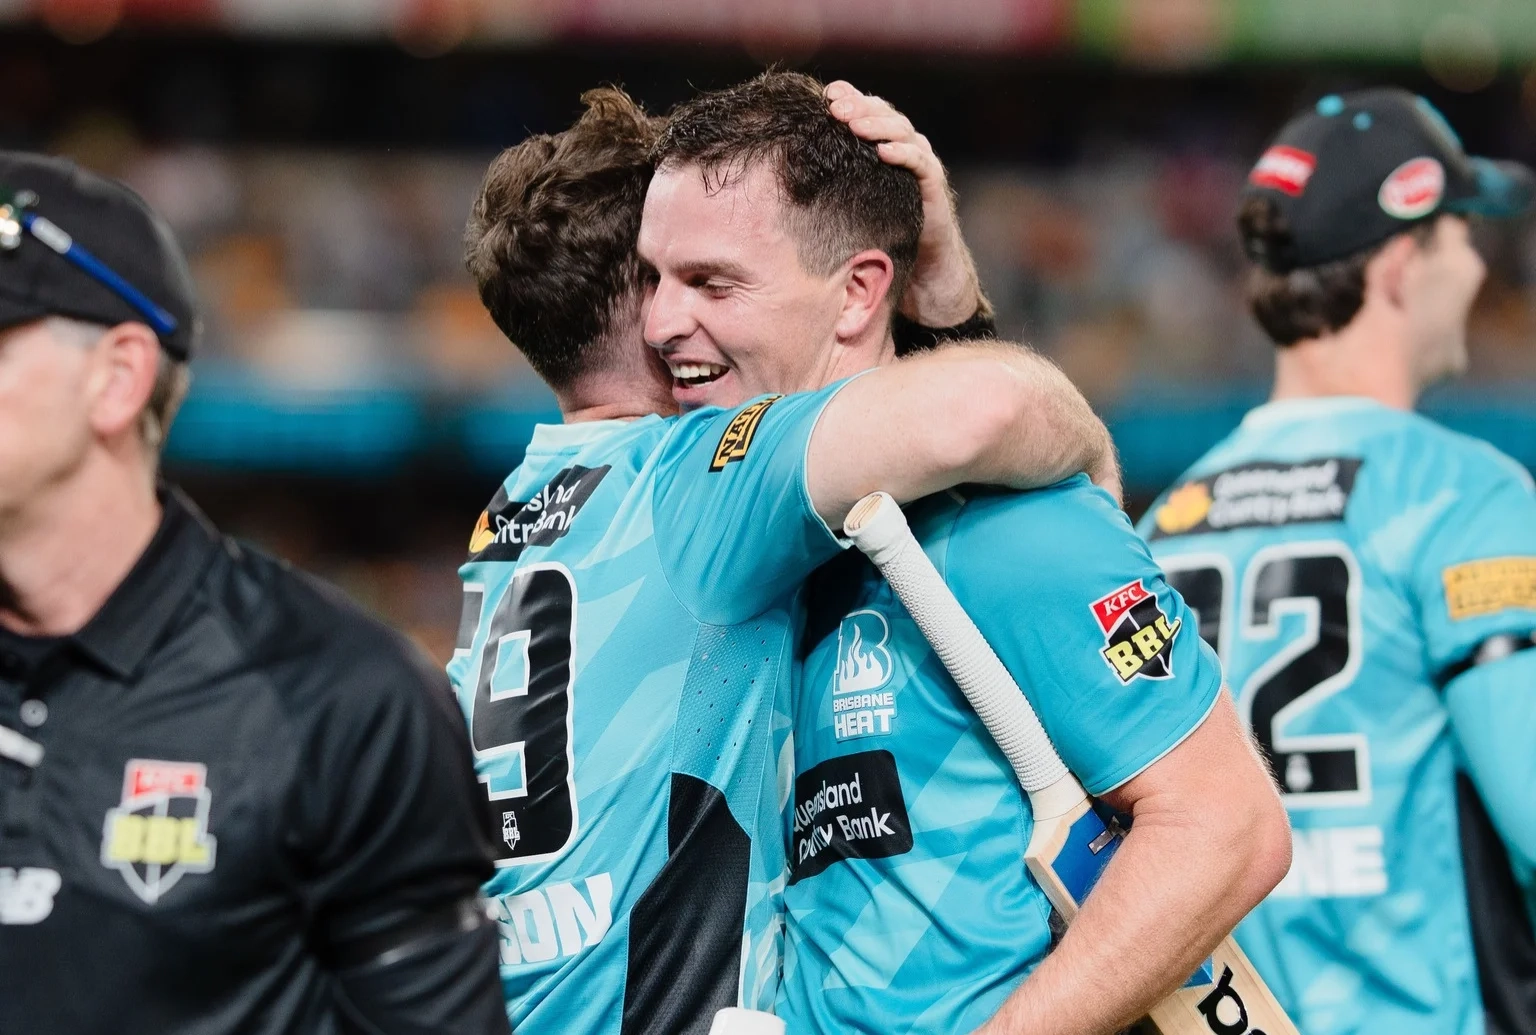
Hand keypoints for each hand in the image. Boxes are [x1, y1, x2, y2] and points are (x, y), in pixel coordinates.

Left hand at [827, 80, 989, 327]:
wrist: (923, 273)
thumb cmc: (879, 237)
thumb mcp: (849, 206)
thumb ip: (828, 186)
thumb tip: (778, 178)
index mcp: (882, 149)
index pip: (867, 112)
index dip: (849, 99)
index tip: (823, 94)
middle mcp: (903, 151)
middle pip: (883, 115)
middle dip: (859, 106)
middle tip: (834, 104)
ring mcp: (921, 168)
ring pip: (903, 133)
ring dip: (878, 125)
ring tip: (855, 123)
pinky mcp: (934, 189)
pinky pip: (921, 165)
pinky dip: (904, 154)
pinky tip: (883, 151)